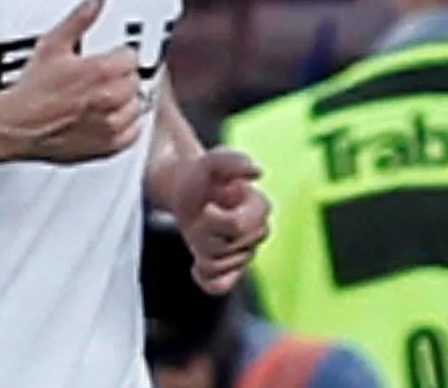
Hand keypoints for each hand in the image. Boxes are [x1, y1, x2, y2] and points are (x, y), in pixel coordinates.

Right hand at [0, 0, 144, 163]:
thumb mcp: (54, 44)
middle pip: (135, 81)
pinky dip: (124, 126)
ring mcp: (111, 125)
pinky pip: (132, 133)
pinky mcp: (107, 147)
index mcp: (103, 71)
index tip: (104, 61)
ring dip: (123, 101)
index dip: (116, 57)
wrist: (15, 125)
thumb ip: (82, 16)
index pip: (132, 57)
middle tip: (97, 80)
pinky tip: (104, 119)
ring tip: (98, 99)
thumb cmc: (31, 89)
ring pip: (136, 106)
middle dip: (119, 78)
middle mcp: (111, 99)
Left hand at [157, 146, 269, 293]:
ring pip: (218, 266)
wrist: (187, 188)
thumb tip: (258, 172)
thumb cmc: (202, 176)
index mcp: (260, 207)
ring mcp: (244, 252)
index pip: (238, 228)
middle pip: (226, 250)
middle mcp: (258, 231)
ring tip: (198, 230)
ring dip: (200, 249)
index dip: (214, 220)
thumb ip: (233, 161)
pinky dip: (205, 279)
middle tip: (199, 217)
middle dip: (205, 235)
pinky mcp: (229, 268)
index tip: (206, 205)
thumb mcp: (212, 162)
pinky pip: (220, 286)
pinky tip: (195, 266)